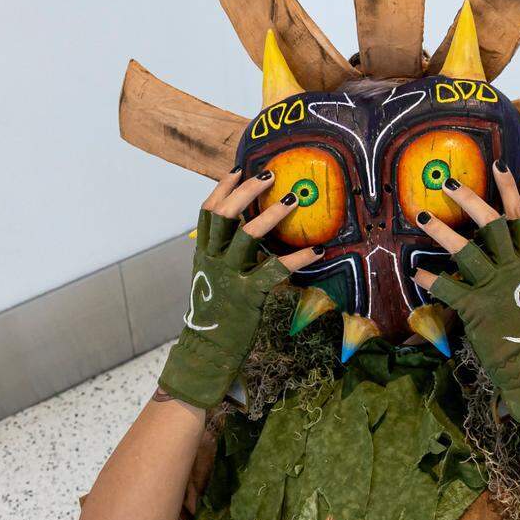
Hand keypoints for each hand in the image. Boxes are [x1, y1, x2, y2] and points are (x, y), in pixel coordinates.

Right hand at [158, 169, 321, 407]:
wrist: (207, 349)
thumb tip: (245, 235)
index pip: (207, 212)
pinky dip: (298, 258)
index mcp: (202, 253)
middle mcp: (212, 260)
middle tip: (268, 174)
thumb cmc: (216, 313)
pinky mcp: (248, 294)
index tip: (237, 170)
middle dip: (247, 190)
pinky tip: (316, 251)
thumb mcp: (212, 279)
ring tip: (293, 199)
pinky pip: (275, 269)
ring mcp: (229, 276)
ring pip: (247, 235)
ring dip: (271, 214)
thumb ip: (223, 256)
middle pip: (225, 214)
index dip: (222, 189)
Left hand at [412, 162, 519, 422]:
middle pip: (491, 223)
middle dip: (469, 199)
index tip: (498, 165)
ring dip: (441, 231)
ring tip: (422, 216)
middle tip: (448, 184)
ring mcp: (494, 288)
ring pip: (465, 250)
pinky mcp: (476, 309)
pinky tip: (418, 273)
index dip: (508, 189)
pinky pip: (448, 289)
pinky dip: (431, 280)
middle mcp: (512, 269)